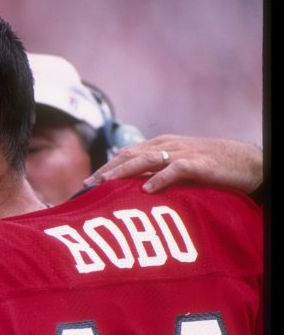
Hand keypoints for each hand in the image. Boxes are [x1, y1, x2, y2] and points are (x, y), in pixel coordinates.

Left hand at [85, 135, 262, 194]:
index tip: (86, 182)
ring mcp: (183, 153)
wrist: (248, 162)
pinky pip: (176, 170)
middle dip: (107, 169)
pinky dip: (159, 179)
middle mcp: (168, 145)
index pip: (126, 153)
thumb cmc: (211, 166)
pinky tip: (146, 190)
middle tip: (87, 185)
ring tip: (105, 184)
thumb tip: (130, 189)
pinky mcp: (200, 164)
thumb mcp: (179, 165)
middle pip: (130, 154)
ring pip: (147, 159)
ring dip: (123, 171)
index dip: (106, 166)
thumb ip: (156, 172)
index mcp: (161, 144)